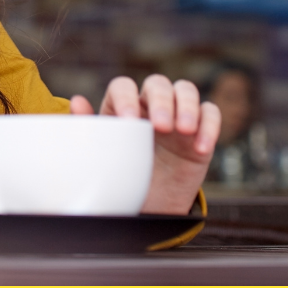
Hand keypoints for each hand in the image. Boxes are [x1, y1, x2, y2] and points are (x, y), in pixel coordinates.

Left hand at [70, 74, 219, 213]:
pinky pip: (211, 113)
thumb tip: (77, 101)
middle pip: (158, 84)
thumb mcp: (105, 156)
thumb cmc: (125, 174)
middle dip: (161, 101)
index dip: (126, 98)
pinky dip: (209, 126)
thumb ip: (91, 129)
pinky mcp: (201, 128)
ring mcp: (177, 114)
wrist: (152, 203)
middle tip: (160, 127)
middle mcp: (150, 104)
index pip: (123, 86)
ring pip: (186, 90)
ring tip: (184, 130)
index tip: (129, 121)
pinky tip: (201, 148)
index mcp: (122, 106)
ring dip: (187, 106)